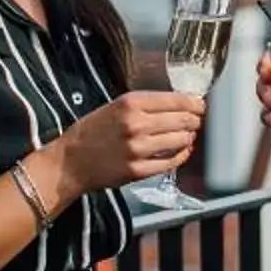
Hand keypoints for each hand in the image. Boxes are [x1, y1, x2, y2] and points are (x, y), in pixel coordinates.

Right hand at [55, 91, 205, 196]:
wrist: (70, 161)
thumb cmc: (91, 132)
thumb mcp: (115, 106)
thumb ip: (145, 105)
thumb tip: (179, 104)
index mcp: (130, 103)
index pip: (176, 100)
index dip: (194, 103)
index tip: (200, 105)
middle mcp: (136, 125)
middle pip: (183, 120)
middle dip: (194, 120)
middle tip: (195, 120)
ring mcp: (138, 149)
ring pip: (181, 140)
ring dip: (188, 137)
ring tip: (187, 135)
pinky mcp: (138, 170)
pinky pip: (171, 162)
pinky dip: (181, 155)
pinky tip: (182, 151)